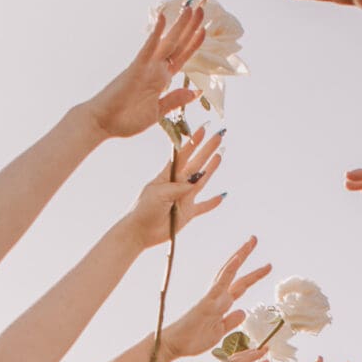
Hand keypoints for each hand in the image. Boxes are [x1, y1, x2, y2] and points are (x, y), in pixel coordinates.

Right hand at [86, 7, 208, 137]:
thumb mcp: (157, 112)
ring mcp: (146, 67)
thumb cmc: (125, 119)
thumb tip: (195, 91)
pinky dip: (156, 34)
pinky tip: (163, 18)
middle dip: (190, 28)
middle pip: (177, 45)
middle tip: (201, 9)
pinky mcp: (135, 68)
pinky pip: (148, 48)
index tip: (204, 30)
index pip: (181, 57)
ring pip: (167, 42)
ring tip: (190, 8)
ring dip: (180, 26)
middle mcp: (155, 69)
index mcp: (161, 80)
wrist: (103, 123)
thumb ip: (174, 100)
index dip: (193, 44)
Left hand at [130, 125, 225, 249]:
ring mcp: (184, 198)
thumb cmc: (144, 209)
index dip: (193, 142)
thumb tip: (193, 184)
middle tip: (218, 136)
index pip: (183, 155)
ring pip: (202, 181)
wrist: (140, 231)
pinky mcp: (188, 214)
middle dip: (207, 149)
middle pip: (196, 164)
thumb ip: (176, 188)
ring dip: (211, 168)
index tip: (202, 129)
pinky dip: (213, 202)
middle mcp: (178, 184)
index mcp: (167, 176)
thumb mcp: (158, 194)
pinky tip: (222, 195)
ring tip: (220, 154)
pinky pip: (204, 207)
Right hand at [158, 238, 270, 360]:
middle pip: (234, 273)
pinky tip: (237, 259)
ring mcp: (212, 298)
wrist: (174, 345)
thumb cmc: (193, 339)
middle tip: (254, 238)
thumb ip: (230, 321)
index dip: (254, 275)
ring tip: (250, 242)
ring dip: (239, 256)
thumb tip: (243, 311)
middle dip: (245, 255)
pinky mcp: (206, 303)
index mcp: (222, 304)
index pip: (240, 285)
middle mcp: (217, 297)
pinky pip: (219, 284)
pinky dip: (228, 271)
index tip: (267, 266)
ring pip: (228, 273)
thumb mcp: (219, 332)